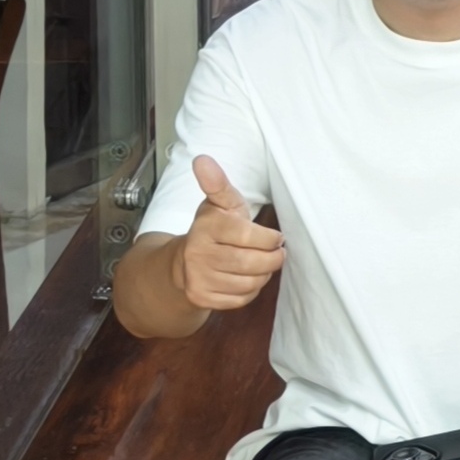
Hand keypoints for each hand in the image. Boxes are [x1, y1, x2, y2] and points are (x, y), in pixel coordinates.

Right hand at [176, 157, 287, 311]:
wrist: (182, 263)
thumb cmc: (211, 230)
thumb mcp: (218, 204)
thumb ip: (217, 184)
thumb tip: (203, 159)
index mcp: (206, 227)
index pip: (248, 235)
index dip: (269, 238)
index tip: (275, 237)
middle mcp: (197, 254)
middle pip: (251, 263)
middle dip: (272, 259)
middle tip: (277, 253)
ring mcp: (198, 279)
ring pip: (249, 283)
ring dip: (263, 274)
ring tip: (261, 264)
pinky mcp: (202, 298)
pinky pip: (241, 299)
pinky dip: (251, 290)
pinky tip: (246, 278)